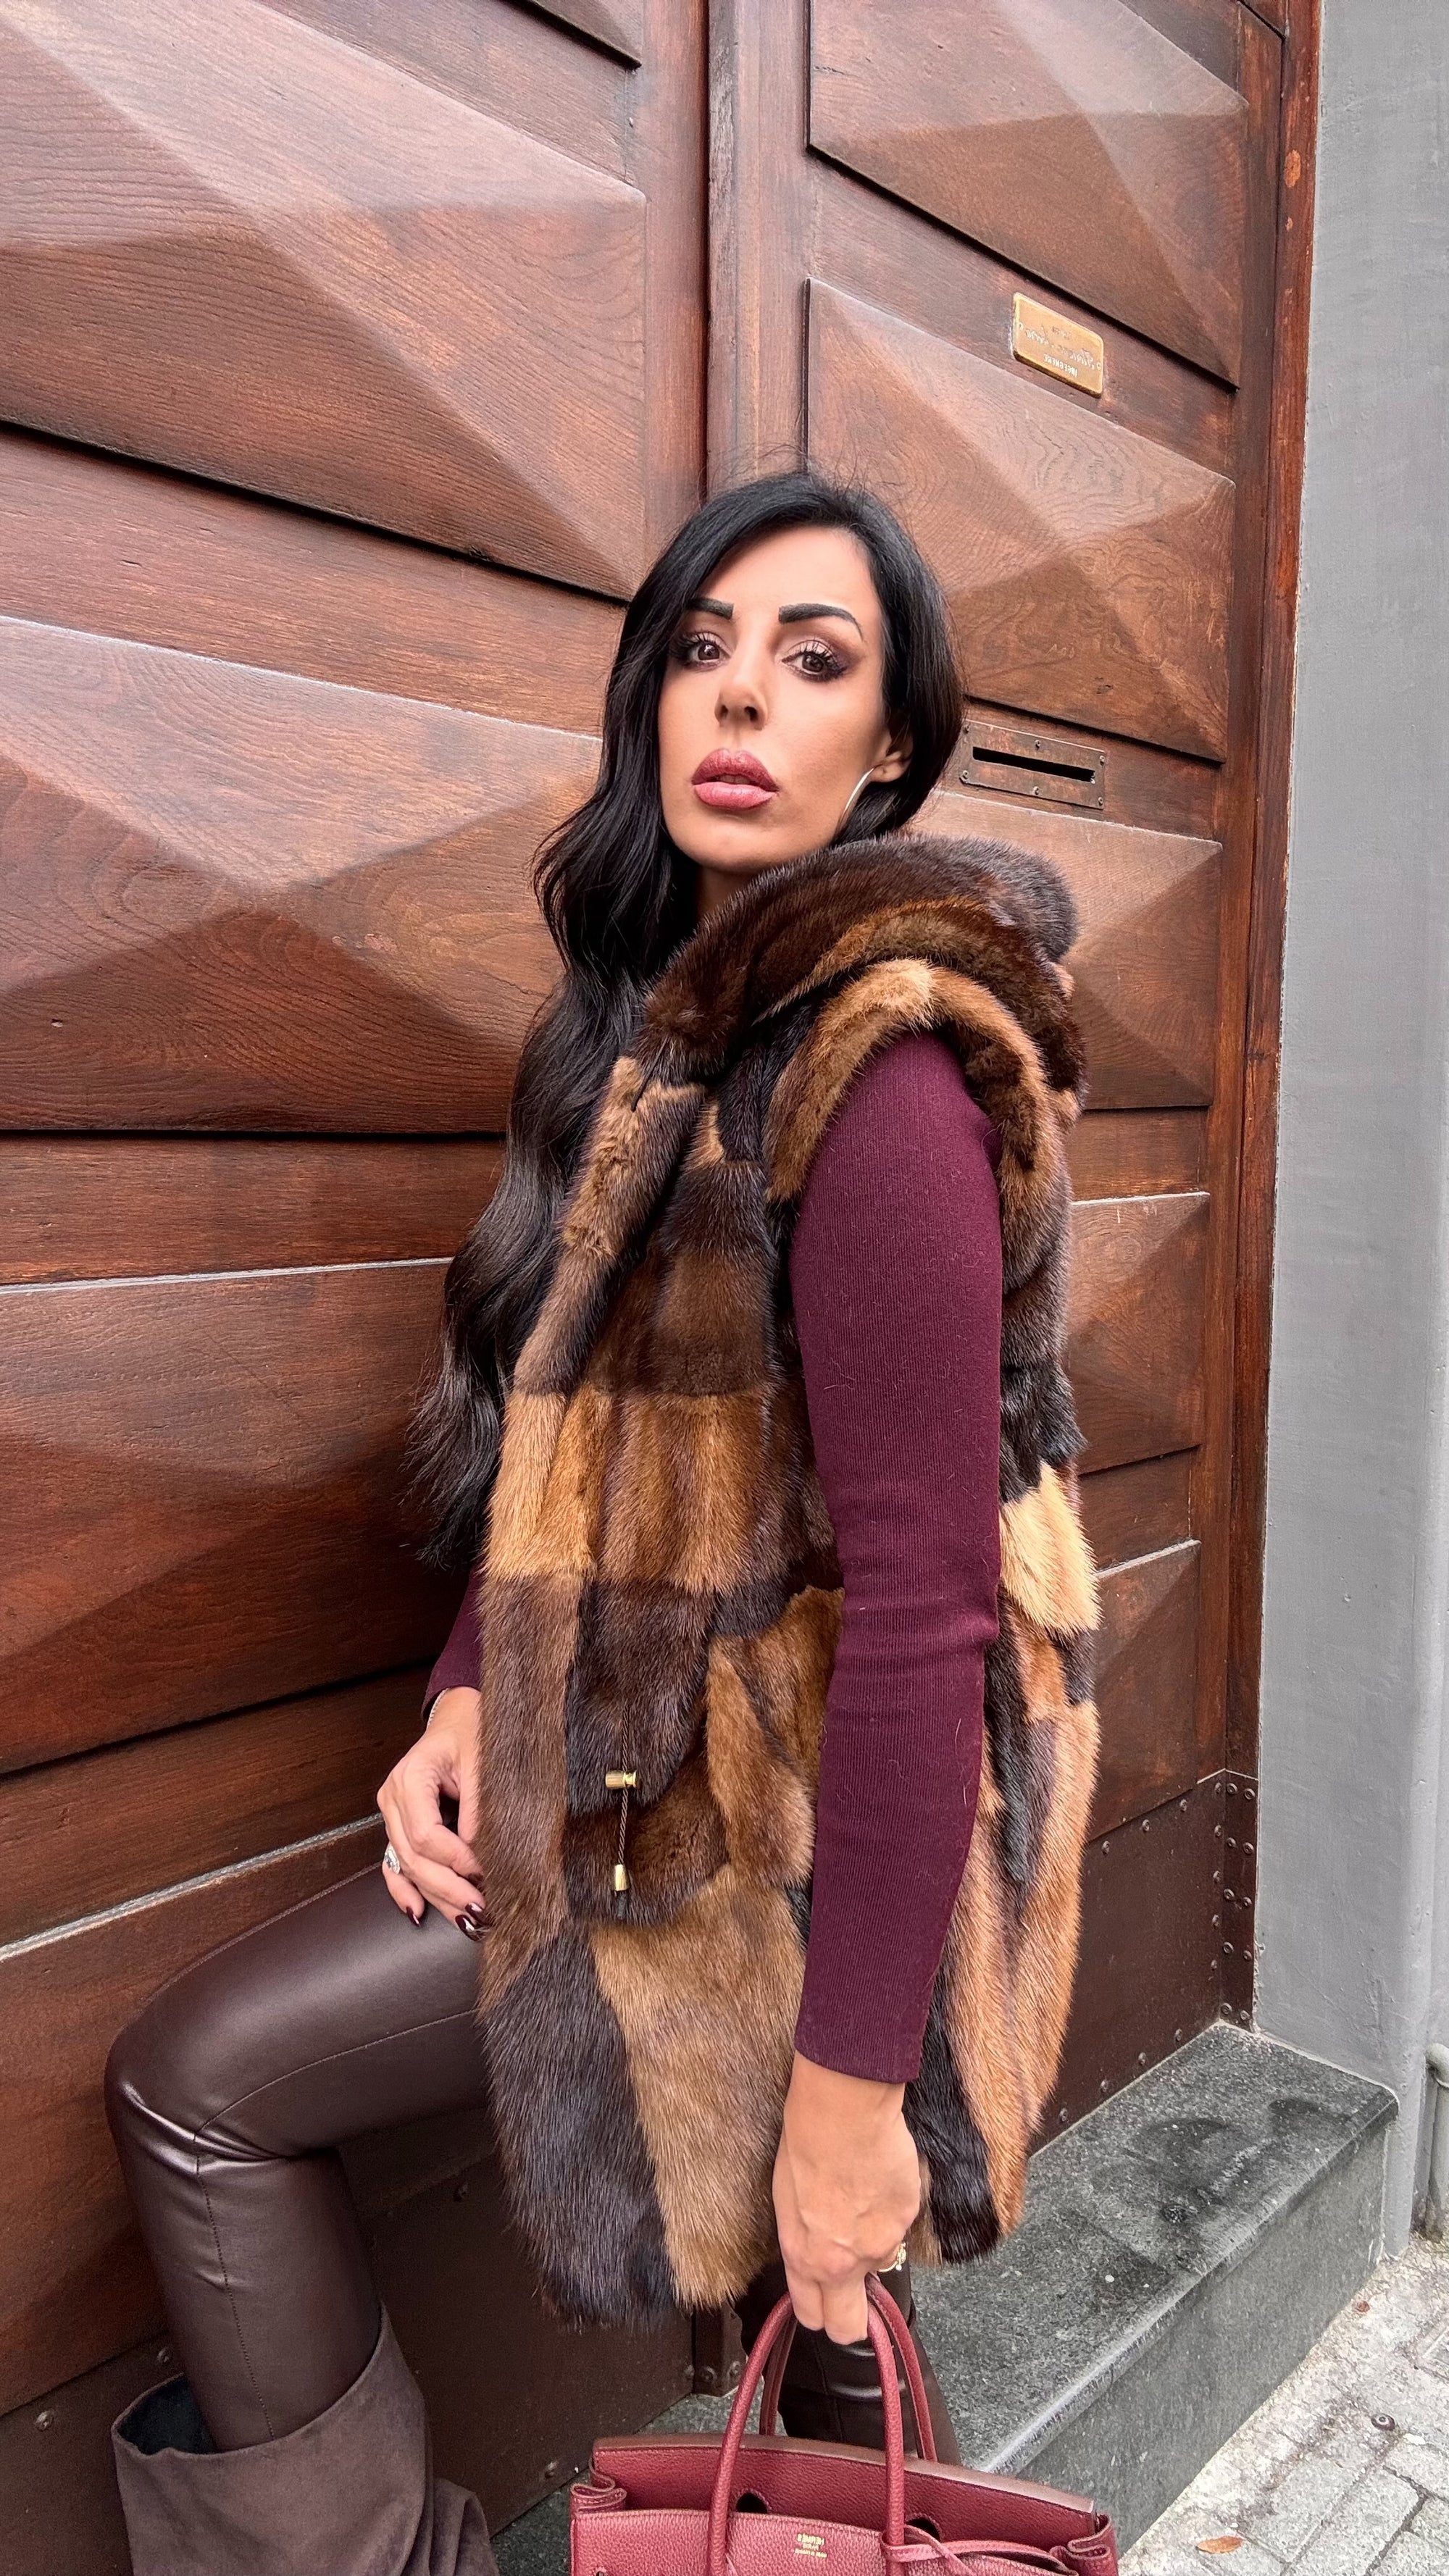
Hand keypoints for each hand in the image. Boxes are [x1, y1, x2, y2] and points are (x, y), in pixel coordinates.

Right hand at [377, 1687, 486, 1936]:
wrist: (458, 1717)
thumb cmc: (471, 1731)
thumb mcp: (481, 1762)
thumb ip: (478, 1807)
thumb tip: (481, 1853)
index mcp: (410, 1777)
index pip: (425, 1834)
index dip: (455, 1860)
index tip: (484, 1873)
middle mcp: (393, 1798)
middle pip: (413, 1857)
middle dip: (447, 1888)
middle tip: (479, 1909)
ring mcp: (392, 1814)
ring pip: (407, 1866)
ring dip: (436, 1896)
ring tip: (465, 1918)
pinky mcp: (398, 1825)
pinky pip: (394, 1863)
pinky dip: (403, 1890)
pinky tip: (418, 1912)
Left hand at [772, 2051, 921, 2343]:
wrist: (843, 2110)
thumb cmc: (805, 2144)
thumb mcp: (788, 2202)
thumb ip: (807, 2242)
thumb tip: (821, 2255)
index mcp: (804, 2257)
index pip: (813, 2315)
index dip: (820, 2312)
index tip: (824, 2304)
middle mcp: (842, 2262)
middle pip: (850, 2326)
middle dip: (851, 2317)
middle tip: (851, 2289)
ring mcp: (879, 2244)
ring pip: (880, 2264)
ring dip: (873, 2247)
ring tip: (860, 2203)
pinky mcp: (907, 2218)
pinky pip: (900, 2228)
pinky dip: (892, 2213)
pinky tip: (877, 2181)